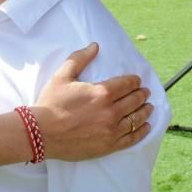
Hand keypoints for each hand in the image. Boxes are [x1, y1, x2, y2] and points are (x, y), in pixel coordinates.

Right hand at [32, 43, 152, 160]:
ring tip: (149, 107)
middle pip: (134, 101)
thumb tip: (95, 46)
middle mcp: (111, 111)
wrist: (42, 133)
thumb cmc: (51, 103)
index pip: (126, 84)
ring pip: (136, 119)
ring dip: (145, 111)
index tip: (137, 80)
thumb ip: (80, 58)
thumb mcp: (63, 76)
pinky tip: (146, 127)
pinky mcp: (109, 145)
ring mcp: (111, 130)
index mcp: (102, 92)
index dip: (134, 81)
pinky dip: (141, 132)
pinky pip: (131, 139)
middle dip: (142, 94)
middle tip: (146, 92)